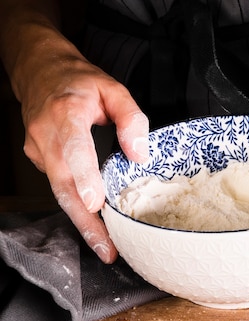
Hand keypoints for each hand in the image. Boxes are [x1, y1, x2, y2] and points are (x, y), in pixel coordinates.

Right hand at [20, 51, 149, 262]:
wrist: (41, 73)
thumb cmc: (79, 82)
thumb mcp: (113, 88)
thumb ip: (131, 118)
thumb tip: (139, 153)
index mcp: (66, 113)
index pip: (74, 149)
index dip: (84, 177)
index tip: (95, 203)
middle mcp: (46, 135)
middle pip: (63, 184)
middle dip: (84, 221)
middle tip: (107, 248)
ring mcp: (37, 150)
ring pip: (59, 191)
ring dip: (81, 221)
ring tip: (105, 246)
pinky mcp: (38, 160)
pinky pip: (58, 185)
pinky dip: (76, 204)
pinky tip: (95, 220)